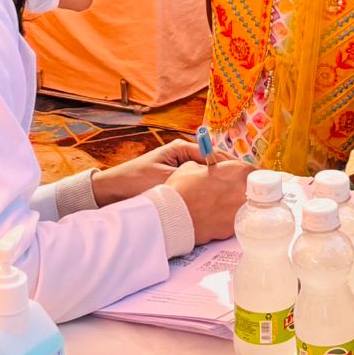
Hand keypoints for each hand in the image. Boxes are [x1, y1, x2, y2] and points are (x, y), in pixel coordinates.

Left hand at [91, 139, 231, 206]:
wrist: (110, 192)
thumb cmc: (134, 181)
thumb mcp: (163, 179)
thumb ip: (188, 178)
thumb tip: (213, 180)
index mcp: (181, 149)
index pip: (213, 155)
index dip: (229, 166)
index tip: (243, 175)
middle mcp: (183, 157)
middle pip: (212, 166)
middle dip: (226, 176)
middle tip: (243, 189)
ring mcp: (180, 170)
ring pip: (205, 178)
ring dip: (216, 187)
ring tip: (232, 197)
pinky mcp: (176, 183)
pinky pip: (196, 187)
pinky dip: (205, 194)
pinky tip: (213, 205)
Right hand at [165, 158, 252, 244]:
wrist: (173, 217)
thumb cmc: (181, 189)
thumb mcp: (191, 167)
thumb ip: (207, 168)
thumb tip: (208, 171)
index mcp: (237, 170)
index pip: (254, 170)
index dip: (249, 175)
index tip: (245, 178)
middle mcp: (243, 190)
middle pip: (255, 189)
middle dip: (247, 190)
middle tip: (234, 192)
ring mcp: (240, 210)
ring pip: (248, 206)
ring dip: (240, 205)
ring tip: (224, 206)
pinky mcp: (233, 227)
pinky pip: (237, 220)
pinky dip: (230, 218)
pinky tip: (218, 217)